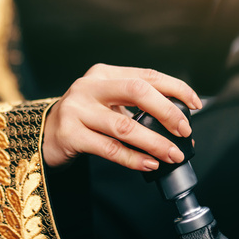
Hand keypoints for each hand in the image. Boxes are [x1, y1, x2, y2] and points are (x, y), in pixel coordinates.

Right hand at [43, 63, 202, 170]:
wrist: (44, 136)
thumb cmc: (84, 119)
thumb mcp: (106, 102)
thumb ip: (135, 106)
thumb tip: (179, 125)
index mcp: (103, 74)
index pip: (146, 75)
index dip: (175, 88)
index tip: (195, 104)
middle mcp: (88, 87)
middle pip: (137, 91)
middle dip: (167, 111)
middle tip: (185, 131)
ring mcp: (76, 110)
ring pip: (125, 125)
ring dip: (154, 142)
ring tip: (172, 154)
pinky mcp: (70, 135)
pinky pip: (110, 149)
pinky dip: (134, 158)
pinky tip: (149, 164)